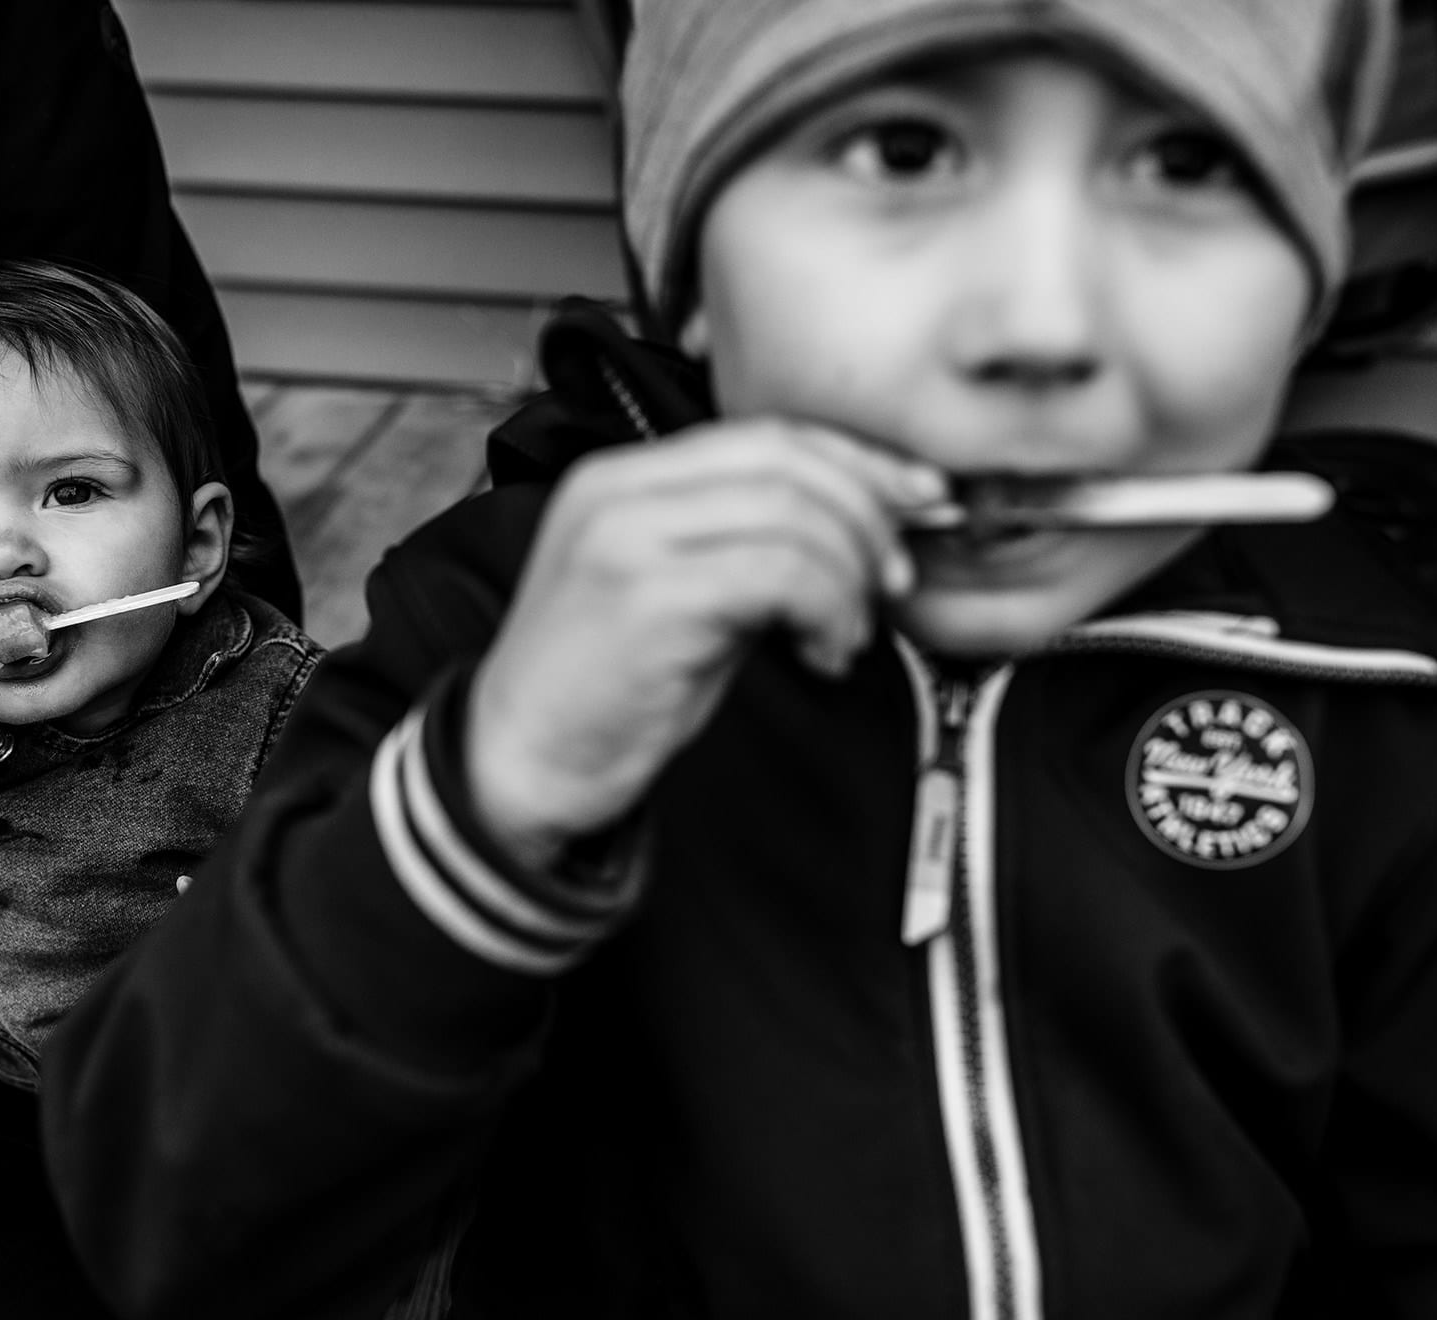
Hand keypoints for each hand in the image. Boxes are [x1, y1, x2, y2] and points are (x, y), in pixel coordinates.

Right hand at [466, 420, 944, 870]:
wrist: (518, 768)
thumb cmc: (603, 694)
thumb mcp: (680, 598)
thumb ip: (747, 550)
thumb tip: (862, 532)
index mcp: (621, 478)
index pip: (765, 434)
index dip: (857, 461)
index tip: (919, 499)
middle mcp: (618, 490)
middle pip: (786, 460)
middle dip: (867, 515)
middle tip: (893, 581)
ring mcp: (627, 537)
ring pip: (792, 515)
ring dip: (848, 578)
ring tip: (845, 635)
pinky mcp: (648, 595)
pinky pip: (780, 573)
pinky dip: (826, 610)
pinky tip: (822, 654)